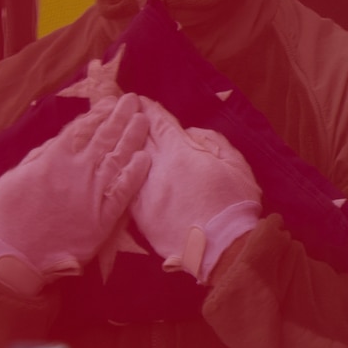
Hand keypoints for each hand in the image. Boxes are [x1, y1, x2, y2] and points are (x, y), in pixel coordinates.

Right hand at [0, 93, 153, 295]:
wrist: (11, 255)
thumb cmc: (6, 216)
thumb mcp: (15, 177)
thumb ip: (39, 157)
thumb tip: (58, 141)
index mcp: (53, 159)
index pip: (81, 130)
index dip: (98, 115)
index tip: (110, 103)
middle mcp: (77, 172)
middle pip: (104, 138)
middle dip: (120, 117)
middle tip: (133, 102)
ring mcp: (93, 193)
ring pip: (118, 158)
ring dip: (132, 137)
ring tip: (143, 120)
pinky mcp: (104, 217)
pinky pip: (124, 191)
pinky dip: (136, 173)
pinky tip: (146, 158)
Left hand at [129, 101, 262, 282]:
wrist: (222, 247)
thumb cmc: (235, 203)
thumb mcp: (236, 164)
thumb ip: (213, 142)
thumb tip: (190, 134)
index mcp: (181, 152)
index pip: (158, 123)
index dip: (148, 109)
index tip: (139, 100)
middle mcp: (156, 168)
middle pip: (138, 138)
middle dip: (128, 121)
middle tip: (117, 108)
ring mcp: (144, 192)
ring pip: (125, 162)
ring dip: (118, 146)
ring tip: (111, 135)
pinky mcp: (139, 215)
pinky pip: (124, 188)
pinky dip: (117, 175)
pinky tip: (113, 170)